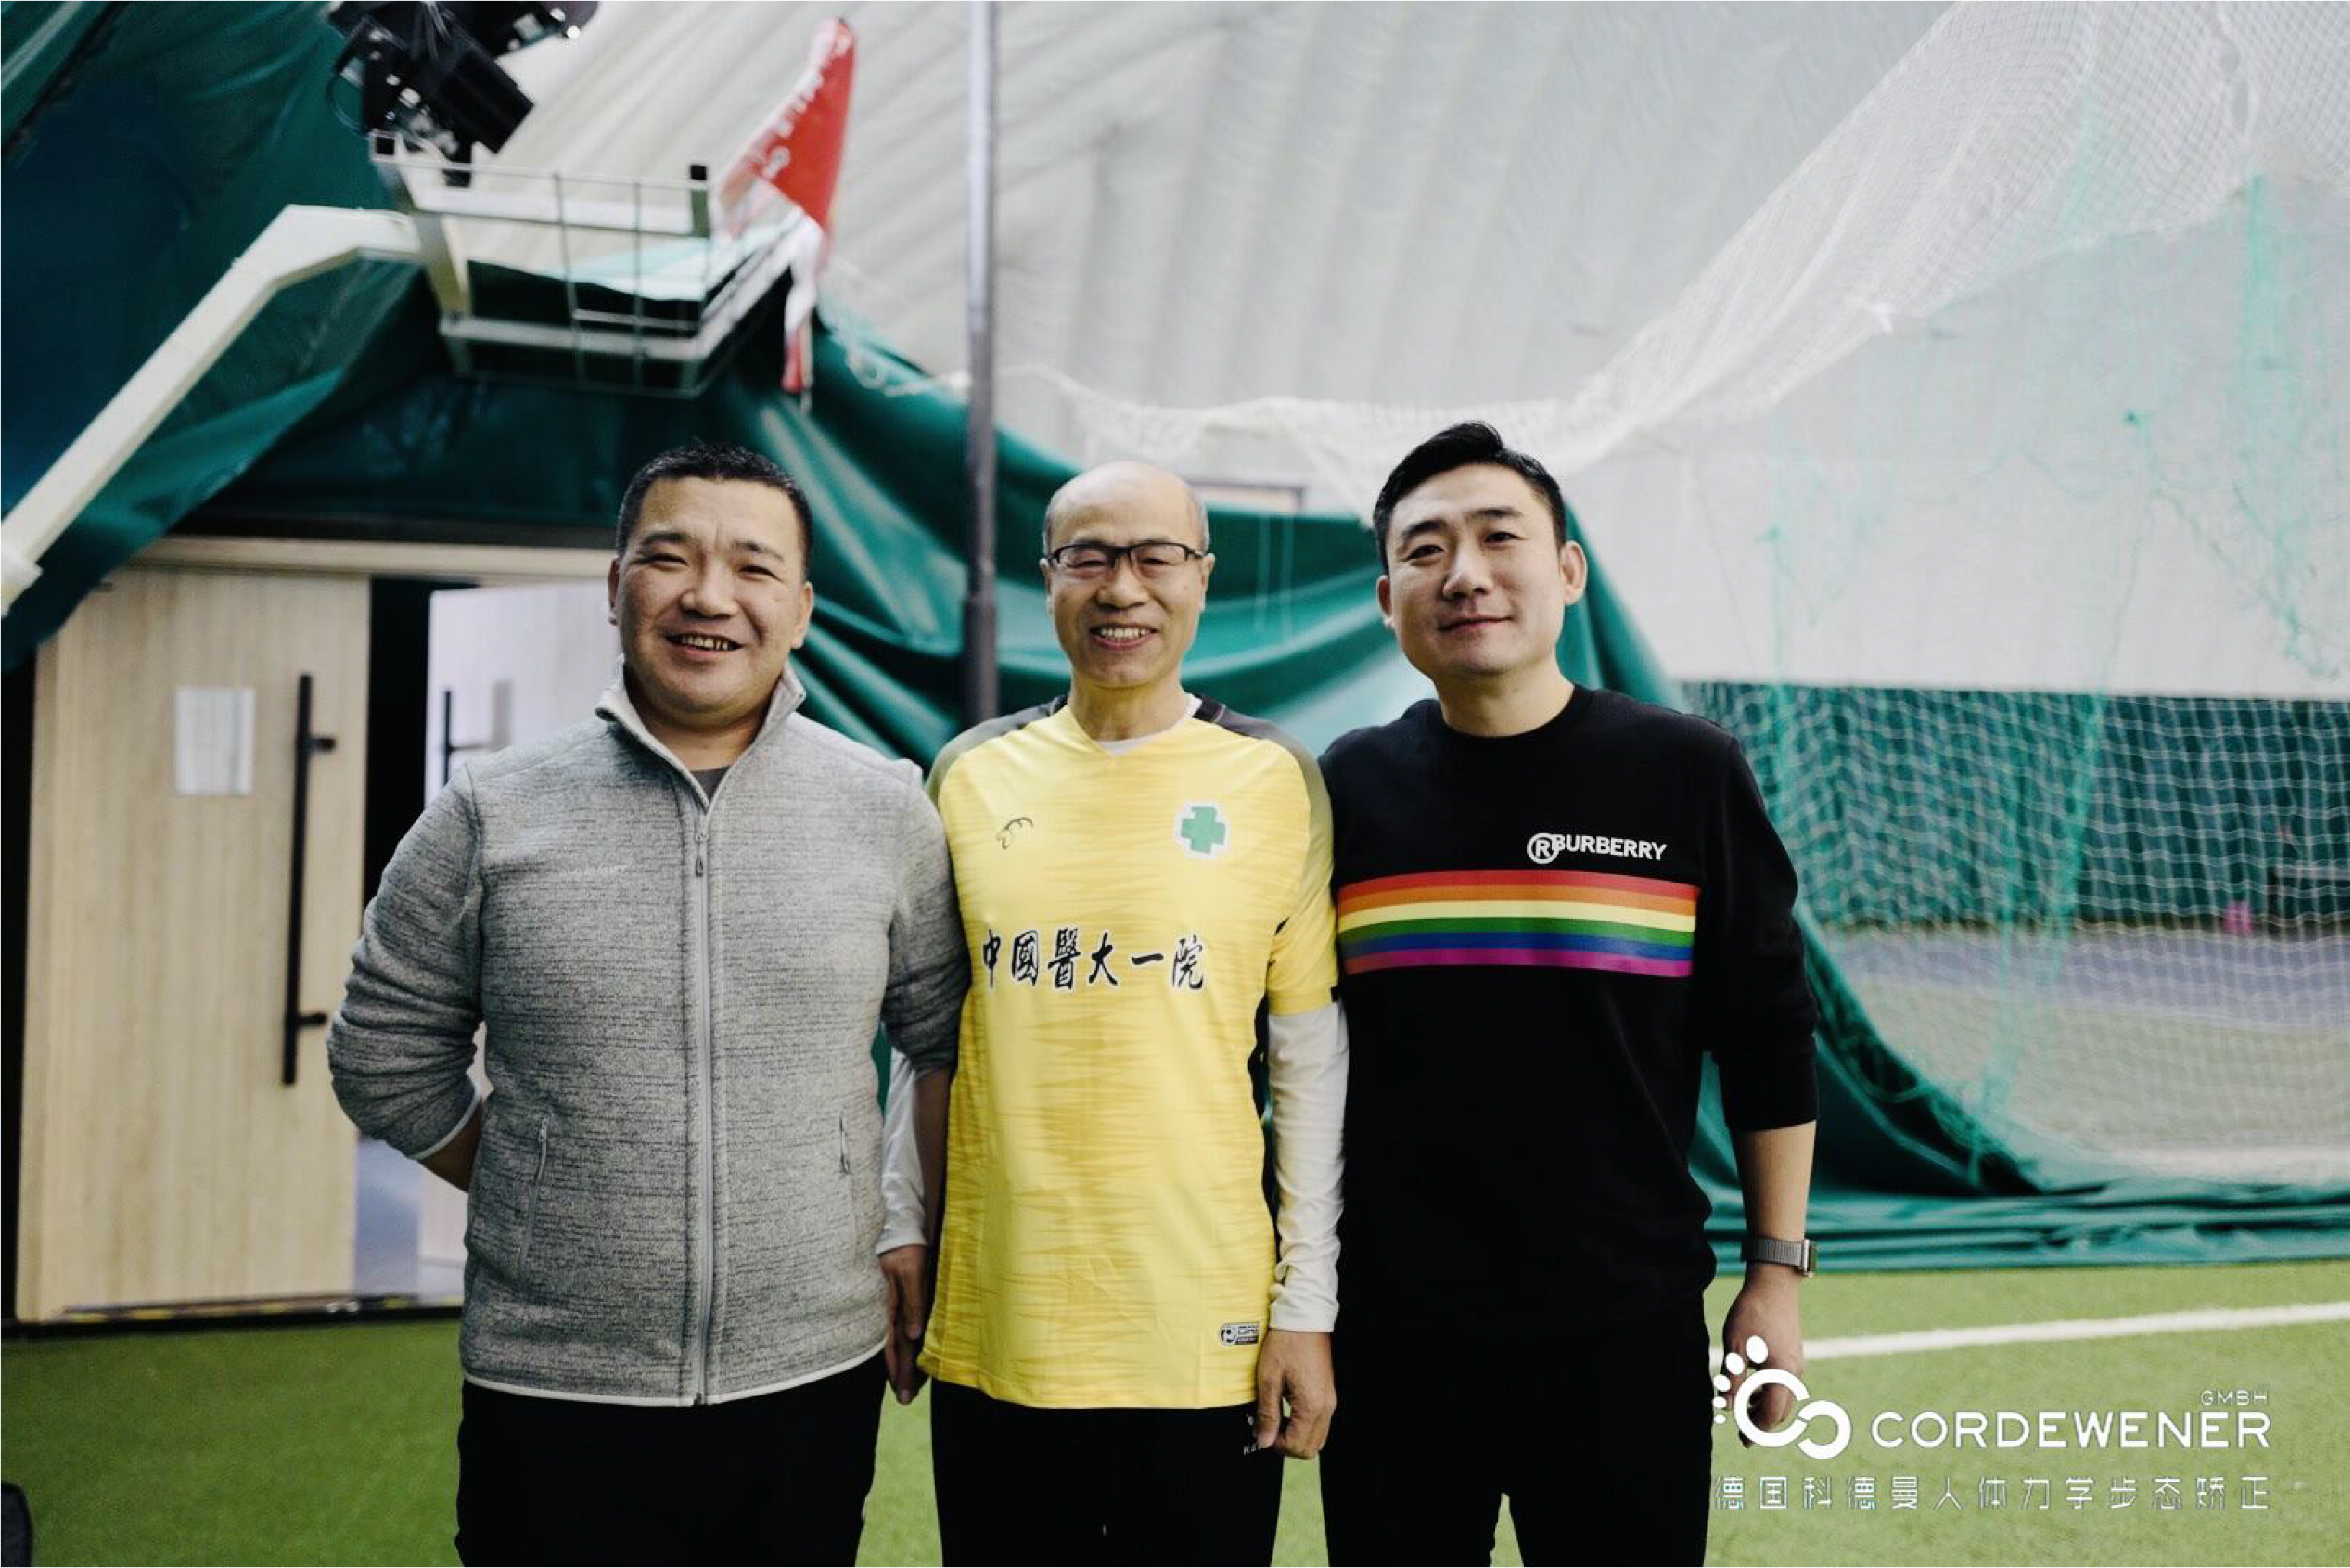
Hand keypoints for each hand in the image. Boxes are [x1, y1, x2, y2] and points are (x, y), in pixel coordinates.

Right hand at [878, 1244, 930, 1405]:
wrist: (898, 1223)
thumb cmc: (906, 1246)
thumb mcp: (911, 1271)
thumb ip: (911, 1302)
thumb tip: (913, 1335)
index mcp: (889, 1305)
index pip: (894, 1345)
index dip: (899, 1370)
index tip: (905, 1392)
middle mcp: (889, 1308)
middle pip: (894, 1347)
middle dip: (900, 1373)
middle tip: (906, 1399)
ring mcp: (892, 1302)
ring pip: (897, 1338)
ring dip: (903, 1360)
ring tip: (910, 1384)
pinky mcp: (897, 1295)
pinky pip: (900, 1325)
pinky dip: (906, 1342)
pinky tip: (910, 1350)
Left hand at [1253, 1328, 1335, 1457]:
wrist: (1304, 1319)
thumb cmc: (1286, 1343)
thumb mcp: (1269, 1379)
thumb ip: (1267, 1414)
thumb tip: (1264, 1440)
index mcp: (1312, 1405)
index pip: (1298, 1446)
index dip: (1277, 1445)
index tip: (1263, 1433)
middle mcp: (1326, 1407)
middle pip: (1311, 1448)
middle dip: (1288, 1445)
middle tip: (1270, 1429)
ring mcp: (1330, 1401)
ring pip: (1317, 1438)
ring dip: (1297, 1437)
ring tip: (1279, 1420)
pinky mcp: (1329, 1394)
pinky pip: (1320, 1423)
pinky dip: (1305, 1426)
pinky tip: (1289, 1411)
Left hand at [1720, 1268, 1803, 1444]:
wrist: (1774, 1284)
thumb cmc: (1752, 1313)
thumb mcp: (1735, 1347)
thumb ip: (1732, 1379)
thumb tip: (1727, 1408)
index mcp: (1780, 1372)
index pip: (1771, 1413)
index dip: (1757, 1430)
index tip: (1743, 1440)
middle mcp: (1794, 1371)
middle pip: (1781, 1410)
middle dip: (1762, 1424)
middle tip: (1742, 1433)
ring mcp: (1797, 1363)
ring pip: (1785, 1398)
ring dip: (1766, 1408)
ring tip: (1743, 1410)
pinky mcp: (1794, 1354)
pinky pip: (1786, 1384)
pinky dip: (1771, 1393)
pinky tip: (1752, 1388)